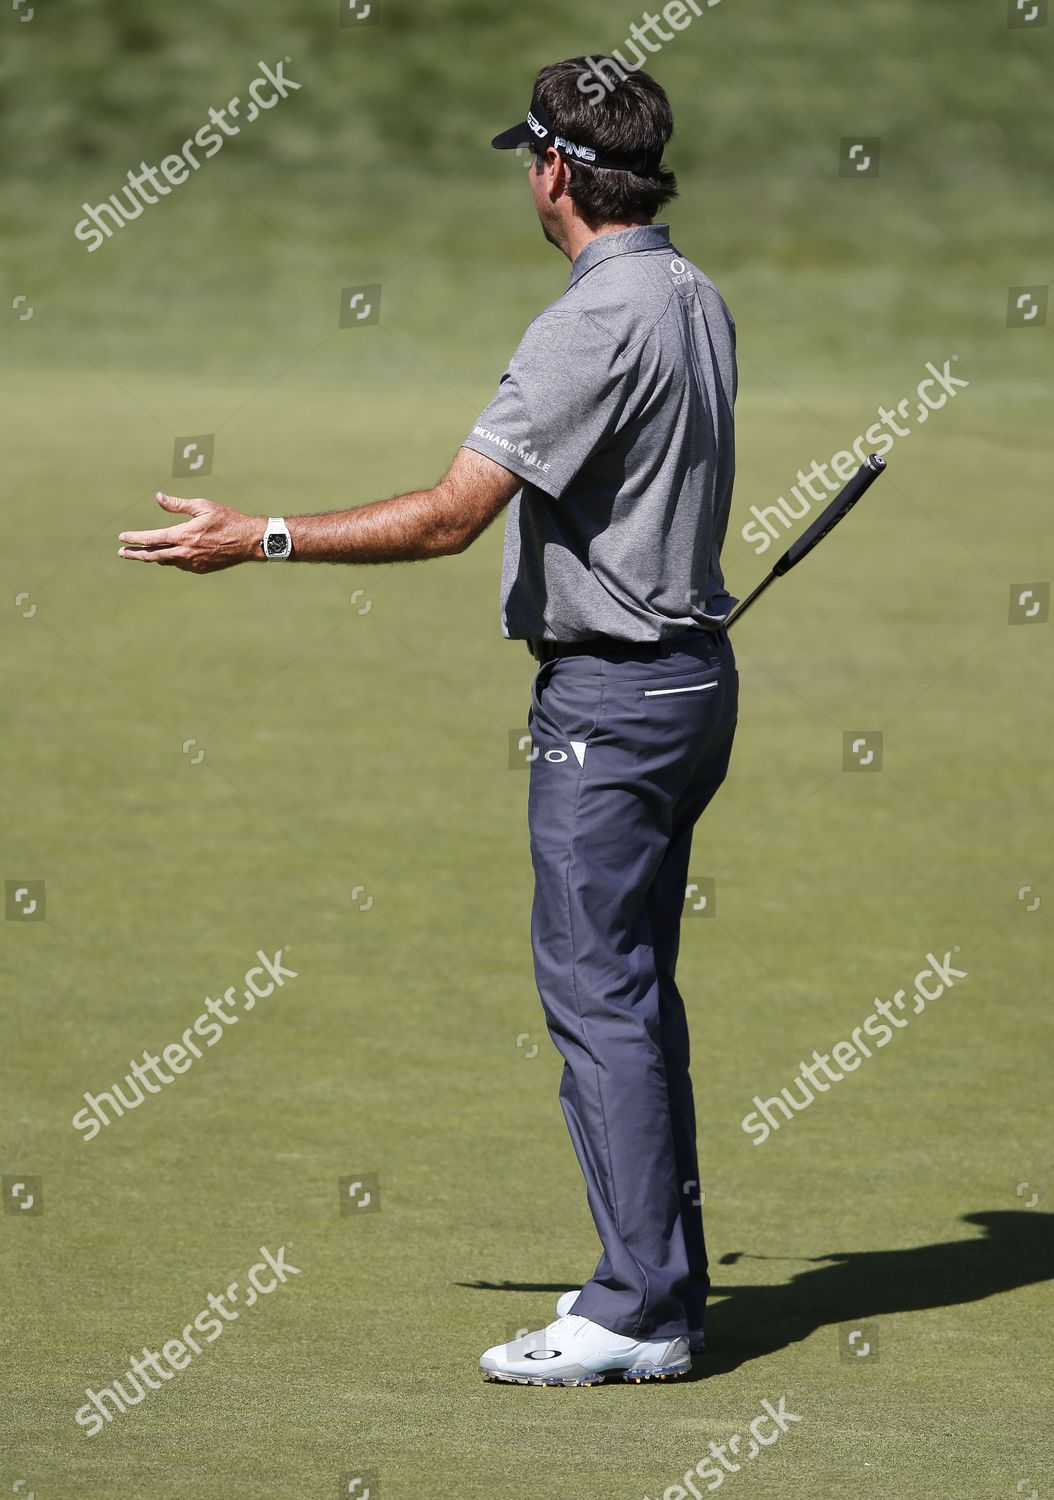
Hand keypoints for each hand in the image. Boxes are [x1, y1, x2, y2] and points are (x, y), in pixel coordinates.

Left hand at [118, 493, 262, 571]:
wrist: (247, 541)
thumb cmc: (226, 520)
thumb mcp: (203, 506)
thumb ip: (178, 505)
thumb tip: (158, 497)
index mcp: (183, 535)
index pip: (151, 538)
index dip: (135, 538)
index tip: (122, 538)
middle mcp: (185, 552)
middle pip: (152, 555)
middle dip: (135, 554)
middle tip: (122, 553)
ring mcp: (192, 563)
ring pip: (166, 560)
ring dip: (154, 556)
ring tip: (143, 553)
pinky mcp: (200, 569)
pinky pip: (180, 564)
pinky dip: (172, 559)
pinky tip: (170, 554)